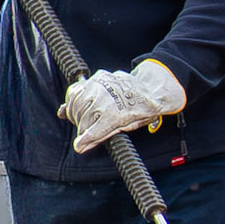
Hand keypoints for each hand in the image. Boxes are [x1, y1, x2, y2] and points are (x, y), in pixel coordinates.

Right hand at [59, 59, 185, 152]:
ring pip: (75, 105)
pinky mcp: (98, 77)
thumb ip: (102, 135)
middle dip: (82, 129)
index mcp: (114, 115)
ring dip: (76, 115)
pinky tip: (80, 107)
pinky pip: (76, 91)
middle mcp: (104, 99)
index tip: (79, 146)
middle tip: (87, 132)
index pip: (91, 132)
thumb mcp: (126, 128)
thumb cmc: (140, 110)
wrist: (150, 89)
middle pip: (82, 120)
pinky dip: (74, 101)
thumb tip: (81, 145)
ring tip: (84, 119)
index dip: (83, 141)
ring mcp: (99, 85)